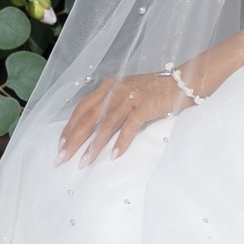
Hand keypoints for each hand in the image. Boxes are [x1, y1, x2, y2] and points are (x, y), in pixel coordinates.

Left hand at [59, 72, 191, 165]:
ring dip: (94, 145)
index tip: (60, 144)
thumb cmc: (153, 91)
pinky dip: (121, 142)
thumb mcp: (126, 93)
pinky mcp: (146, 106)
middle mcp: (116, 90)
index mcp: (108, 87)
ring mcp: (131, 98)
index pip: (82, 108)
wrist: (182, 82)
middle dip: (74, 139)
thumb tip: (90, 129)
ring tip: (84, 161)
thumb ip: (110, 106)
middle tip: (62, 157)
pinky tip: (114, 155)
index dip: (70, 127)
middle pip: (89, 117)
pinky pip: (130, 127)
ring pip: (106, 124)